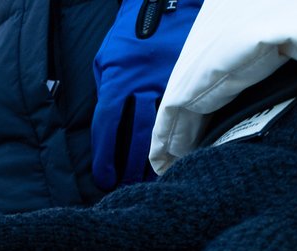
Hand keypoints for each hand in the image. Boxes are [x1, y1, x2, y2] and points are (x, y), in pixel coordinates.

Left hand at [90, 0, 202, 190]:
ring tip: (152, 178)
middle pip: (134, 136)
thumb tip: (107, 128)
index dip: (104, 158)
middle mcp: (143, 84)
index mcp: (117, 80)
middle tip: (129, 186)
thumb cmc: (129, 32)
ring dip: (156, 156)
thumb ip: (106, 91)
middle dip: (131, 166)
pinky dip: (181, 135)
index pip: (106, 129)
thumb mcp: (106, 59)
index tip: (105, 178)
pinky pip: (185, 113)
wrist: (166, 1)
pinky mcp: (191, 77)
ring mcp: (170, 81)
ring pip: (164, 127)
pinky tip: (178, 153)